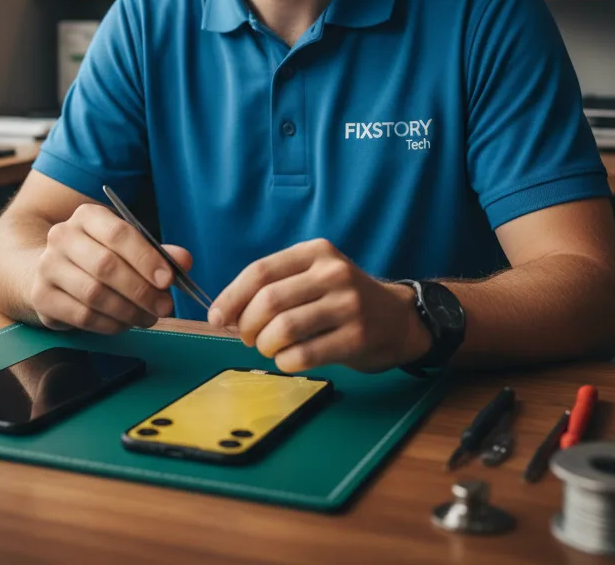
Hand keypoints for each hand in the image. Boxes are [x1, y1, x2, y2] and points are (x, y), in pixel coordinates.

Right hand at [31, 202, 192, 334]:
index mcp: (87, 216)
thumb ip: (157, 252)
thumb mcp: (126, 247)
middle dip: (141, 290)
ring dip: (128, 311)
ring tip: (147, 318)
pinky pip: (82, 316)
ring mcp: (48, 266)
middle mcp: (62, 236)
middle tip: (164, 307)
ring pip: (94, 294)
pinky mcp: (41, 296)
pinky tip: (124, 324)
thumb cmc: (97, 256)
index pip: (118, 233)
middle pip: (106, 265)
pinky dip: (109, 324)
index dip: (146, 258)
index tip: (168, 280)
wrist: (46, 269)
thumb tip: (184, 261)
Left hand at [207, 239, 431, 372]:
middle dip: (246, 325)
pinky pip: (304, 355)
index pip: (260, 271)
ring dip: (264, 345)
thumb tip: (226, 312)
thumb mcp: (313, 275)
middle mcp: (333, 273)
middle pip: (268, 301)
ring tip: (268, 348)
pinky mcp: (357, 337)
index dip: (231, 296)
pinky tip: (286, 360)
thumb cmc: (342, 298)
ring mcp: (348, 305)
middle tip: (246, 338)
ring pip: (283, 329)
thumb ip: (275, 285)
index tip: (216, 317)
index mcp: (315, 252)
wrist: (397, 318)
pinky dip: (284, 362)